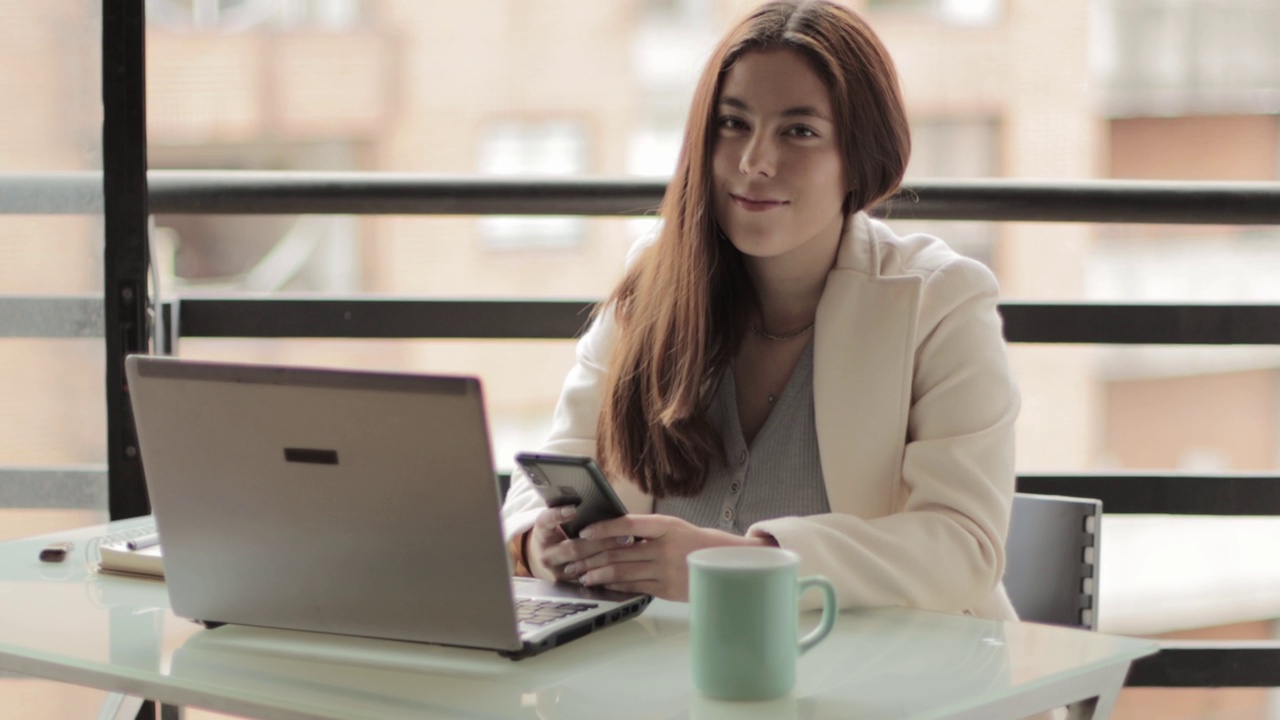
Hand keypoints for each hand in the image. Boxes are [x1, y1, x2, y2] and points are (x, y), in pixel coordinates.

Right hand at [524, 506, 635, 583]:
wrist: (544, 559)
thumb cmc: (558, 534)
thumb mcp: (559, 523)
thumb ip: (573, 515)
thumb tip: (601, 504)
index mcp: (542, 533)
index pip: (546, 521)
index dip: (558, 515)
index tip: (573, 510)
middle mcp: (546, 553)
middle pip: (574, 548)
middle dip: (600, 541)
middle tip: (622, 533)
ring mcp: (556, 571)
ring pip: (583, 565)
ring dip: (607, 555)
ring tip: (627, 545)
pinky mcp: (567, 585)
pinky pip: (589, 578)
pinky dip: (607, 570)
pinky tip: (623, 562)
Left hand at [569, 515, 774, 600]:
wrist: (728, 564)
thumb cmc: (695, 543)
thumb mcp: (673, 528)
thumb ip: (646, 530)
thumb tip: (611, 532)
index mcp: (666, 526)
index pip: (627, 523)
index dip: (603, 528)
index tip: (583, 530)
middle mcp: (665, 547)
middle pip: (618, 550)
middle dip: (589, 554)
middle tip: (570, 557)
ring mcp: (665, 569)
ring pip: (622, 570)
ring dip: (596, 572)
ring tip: (580, 574)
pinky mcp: (666, 588)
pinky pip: (633, 586)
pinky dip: (613, 584)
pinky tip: (600, 584)